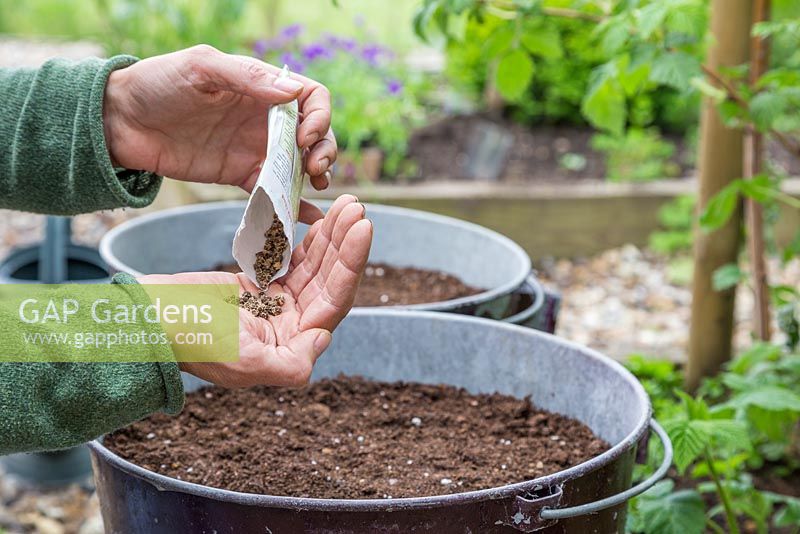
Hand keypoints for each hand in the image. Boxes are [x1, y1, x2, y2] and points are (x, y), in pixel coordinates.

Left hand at [103, 44, 336, 194]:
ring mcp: (253, 148)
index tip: (306, 136)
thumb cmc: (156, 83)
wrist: (118, 122)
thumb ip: (247, 78)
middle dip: (324, 150)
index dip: (320, 116)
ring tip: (315, 187)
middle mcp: (264, 117)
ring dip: (315, 176)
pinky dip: (290, 202)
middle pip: (314, 134)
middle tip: (314, 169)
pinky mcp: (238, 174)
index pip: (311, 98)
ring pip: (299, 163)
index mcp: (261, 86)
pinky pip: (272, 189)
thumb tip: (292, 94)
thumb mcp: (201, 69)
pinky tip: (303, 215)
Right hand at [139, 195, 370, 387]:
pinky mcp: (261, 286)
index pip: (334, 302)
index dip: (351, 265)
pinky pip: (293, 260)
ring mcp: (277, 305)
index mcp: (293, 346)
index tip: (363, 229)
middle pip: (329, 280)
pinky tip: (324, 218)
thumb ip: (290, 365)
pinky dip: (309, 240)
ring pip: (315, 267)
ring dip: (332, 237)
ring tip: (349, 205)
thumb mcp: (243, 361)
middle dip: (345, 244)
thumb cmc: (192, 340)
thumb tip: (324, 339)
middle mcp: (291, 326)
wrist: (151, 319)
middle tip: (358, 207)